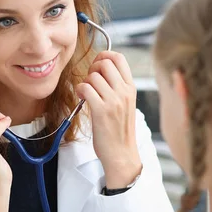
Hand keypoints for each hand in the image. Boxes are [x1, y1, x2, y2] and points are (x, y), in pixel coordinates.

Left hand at [76, 51, 141, 188]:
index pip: (119, 58)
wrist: (121, 154)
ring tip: (86, 94)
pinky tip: (82, 99)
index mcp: (131, 88)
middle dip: (92, 68)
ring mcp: (114, 101)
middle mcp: (124, 92)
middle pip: (104, 62)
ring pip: (93, 76)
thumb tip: (100, 70)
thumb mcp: (125, 104)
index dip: (104, 56)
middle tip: (90, 81)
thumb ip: (116, 87)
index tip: (96, 66)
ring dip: (84, 83)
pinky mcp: (101, 111)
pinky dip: (80, 91)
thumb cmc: (119, 131)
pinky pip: (85, 88)